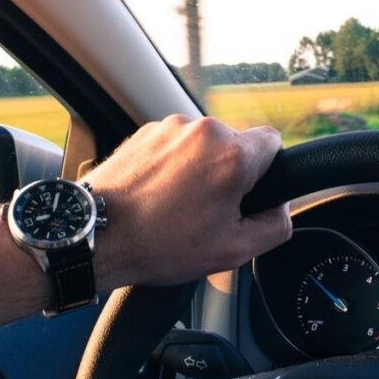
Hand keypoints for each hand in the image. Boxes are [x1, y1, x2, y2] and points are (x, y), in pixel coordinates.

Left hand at [82, 115, 290, 290]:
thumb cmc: (160, 244)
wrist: (96, 235)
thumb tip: (281, 209)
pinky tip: (158, 195)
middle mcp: (204, 131)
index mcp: (232, 155)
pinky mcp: (146, 131)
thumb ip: (275, 226)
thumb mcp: (234, 251)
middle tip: (209, 211)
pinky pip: (177, 145)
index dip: (267, 172)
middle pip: (237, 145)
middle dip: (230, 174)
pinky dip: (174, 166)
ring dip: (200, 170)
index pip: (274, 142)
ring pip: (205, 146)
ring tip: (177, 206)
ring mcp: (171, 127)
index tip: (247, 195)